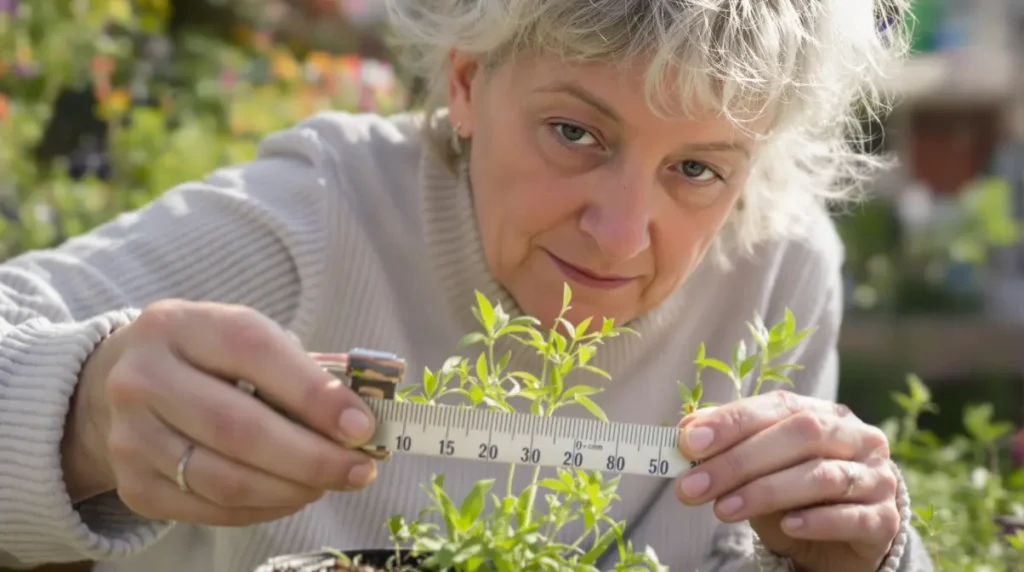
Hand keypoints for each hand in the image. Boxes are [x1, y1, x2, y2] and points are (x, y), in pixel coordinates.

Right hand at [65, 299, 378, 526]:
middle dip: (311, 456)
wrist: (120, 386)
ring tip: (333, 482)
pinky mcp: (133, 485)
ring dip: (293, 489)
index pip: (252, 352)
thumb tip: (365, 416)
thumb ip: (301, 370)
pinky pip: (210, 510)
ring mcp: (130, 436)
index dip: (313, 392)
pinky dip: (265, 508)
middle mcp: (143, 378)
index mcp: (179, 325)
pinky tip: (295, 495)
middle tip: (360, 470)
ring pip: (224, 479)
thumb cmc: (208, 360)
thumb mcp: (244, 341)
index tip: (362, 425)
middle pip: (237, 428)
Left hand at [675, 390, 900, 571]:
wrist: (840, 544)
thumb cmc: (793, 495)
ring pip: (822, 476)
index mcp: (824, 413)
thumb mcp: (757, 469)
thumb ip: (727, 447)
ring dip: (766, 492)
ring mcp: (877, 477)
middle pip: (800, 435)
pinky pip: (852, 516)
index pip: (777, 407)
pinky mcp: (886, 520)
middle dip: (739, 460)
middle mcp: (857, 438)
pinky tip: (786, 527)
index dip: (732, 421)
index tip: (688, 441)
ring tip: (723, 510)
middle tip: (693, 487)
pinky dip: (816, 520)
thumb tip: (685, 432)